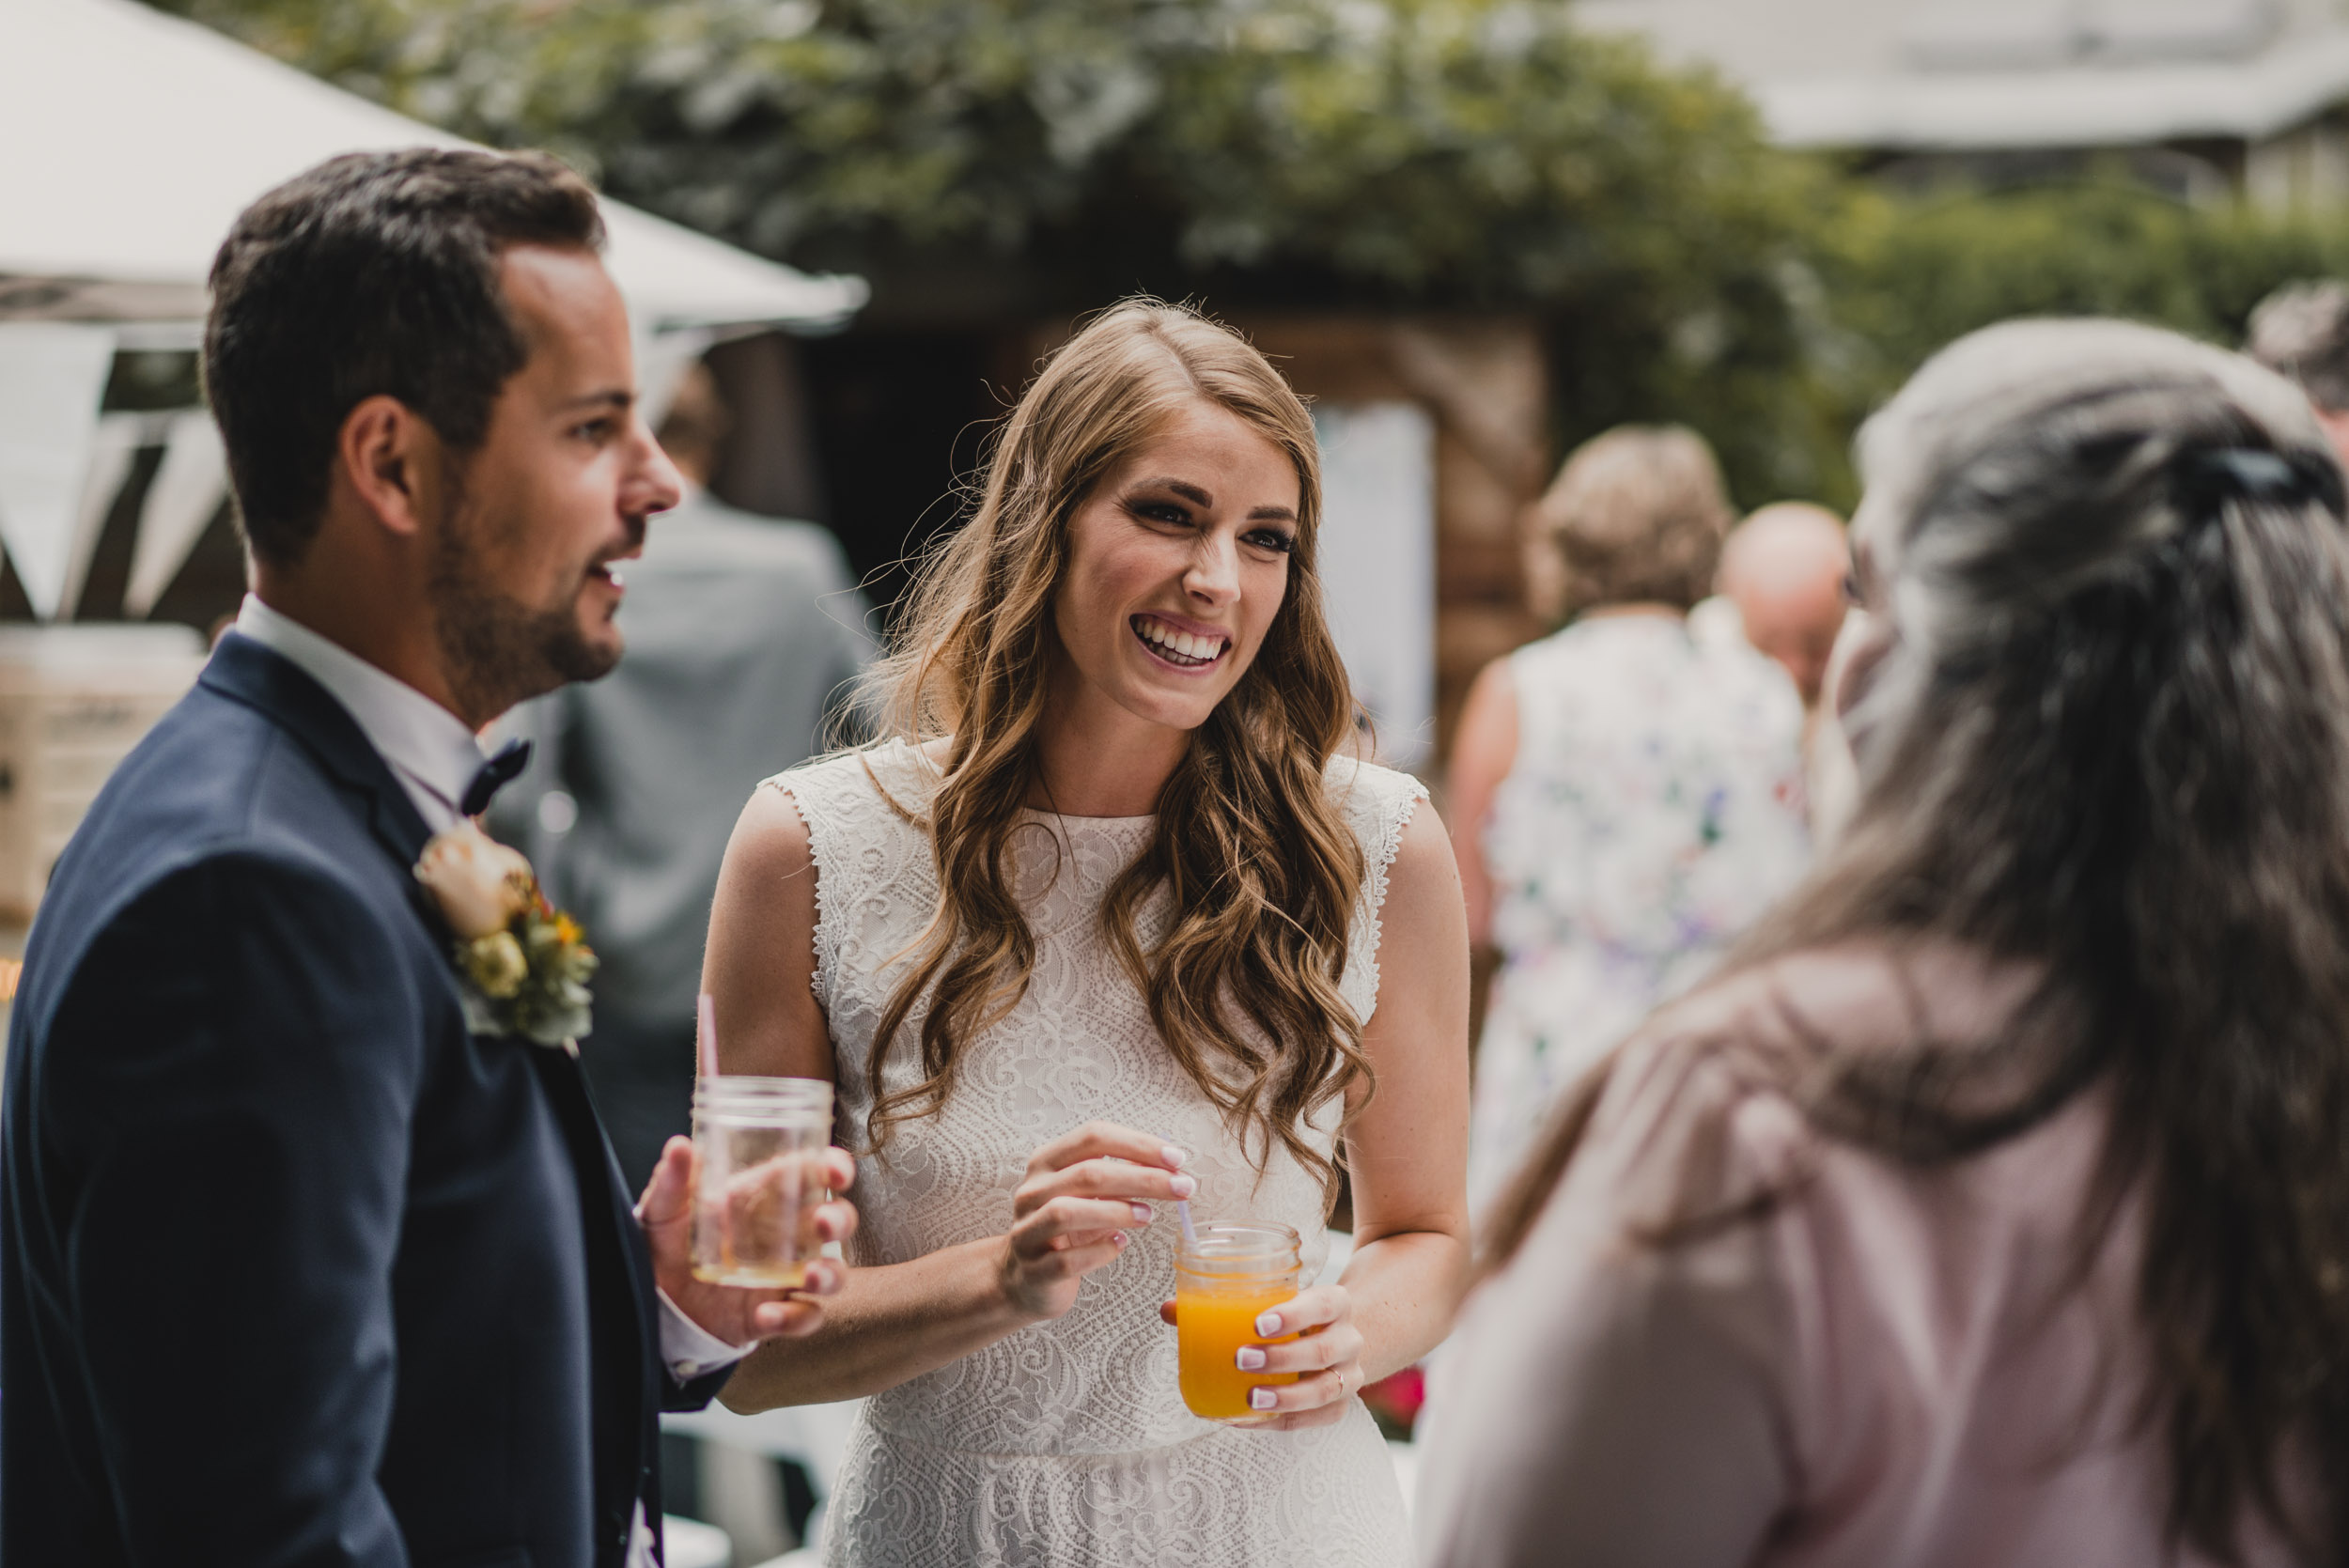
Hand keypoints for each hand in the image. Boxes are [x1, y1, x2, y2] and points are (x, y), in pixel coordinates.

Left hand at [638, 1136, 857, 1345]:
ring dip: (830, 1273)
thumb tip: (679, 1148)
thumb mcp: (663, 1211)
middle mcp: (784, 1237)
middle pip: (834, 1222)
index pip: (813, 1175)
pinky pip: (803, 1317)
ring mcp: (782, 1277)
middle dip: (840, 1220)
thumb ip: (671, 1182)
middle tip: (825, 1223)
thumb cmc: (667, 1248)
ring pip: (833, 1272)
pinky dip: (793, 1318)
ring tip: (810, 1277)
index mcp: (765, 1200)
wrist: (656, 1303)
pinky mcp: (775, 1313)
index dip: (834, 1168)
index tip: (836, 1171)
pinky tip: (766, 1315)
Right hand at [999, 1121, 1195, 1321]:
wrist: (1025, 1278)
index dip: (1138, 1143)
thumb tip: (1169, 1163)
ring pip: (1067, 1212)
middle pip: (1087, 1173)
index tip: (1176, 1158)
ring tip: (1149, 1215)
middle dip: (1142, 1178)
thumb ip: (1120, 1174)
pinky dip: (1099, 1251)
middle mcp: (1032, 1191)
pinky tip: (1120, 1245)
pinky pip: (1067, 1260)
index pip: (1093, 1137)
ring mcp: (1027, 1231)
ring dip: (1116, 1211)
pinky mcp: (1034, 1270)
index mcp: (1046, 1162)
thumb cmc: (1066, 1229)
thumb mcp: (1089, 1195)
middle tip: (1182, 1187)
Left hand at [1159, 1284, 1364, 1430]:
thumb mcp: (1270, 1302)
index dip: (1294, 1314)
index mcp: (1335, 1303)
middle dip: (1281, 1358)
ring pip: (1325, 1390)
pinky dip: (1283, 1421)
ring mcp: (1348, 1376)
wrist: (1333, 1338)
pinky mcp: (1340, 1406)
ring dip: (1286, 1396)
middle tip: (1240, 1359)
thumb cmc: (1290, 1318)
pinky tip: (1249, 1420)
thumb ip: (1221, 1304)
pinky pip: (1317, 1419)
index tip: (1256, 1324)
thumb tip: (1169, 1310)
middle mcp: (1350, 1339)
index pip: (1325, 1303)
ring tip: (1251, 1398)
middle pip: (1323, 1350)